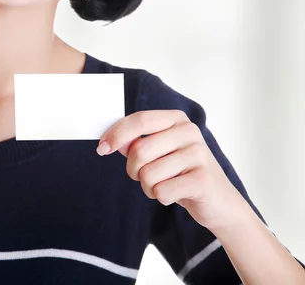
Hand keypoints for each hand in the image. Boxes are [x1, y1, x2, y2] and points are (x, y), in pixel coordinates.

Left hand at [96, 109, 249, 231]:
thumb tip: (111, 141)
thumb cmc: (182, 174)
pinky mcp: (203, 179)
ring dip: (148, 187)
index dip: (117, 134)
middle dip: (133, 170)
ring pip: (148, 174)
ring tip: (165, 185)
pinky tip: (176, 194)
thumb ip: (136, 143)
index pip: (139, 120)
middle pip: (139, 150)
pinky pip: (162, 191)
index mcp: (177, 120)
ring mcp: (199, 154)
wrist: (219, 202)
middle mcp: (190, 132)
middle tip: (145, 177)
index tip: (102, 148)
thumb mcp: (158, 154)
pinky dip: (162, 197)